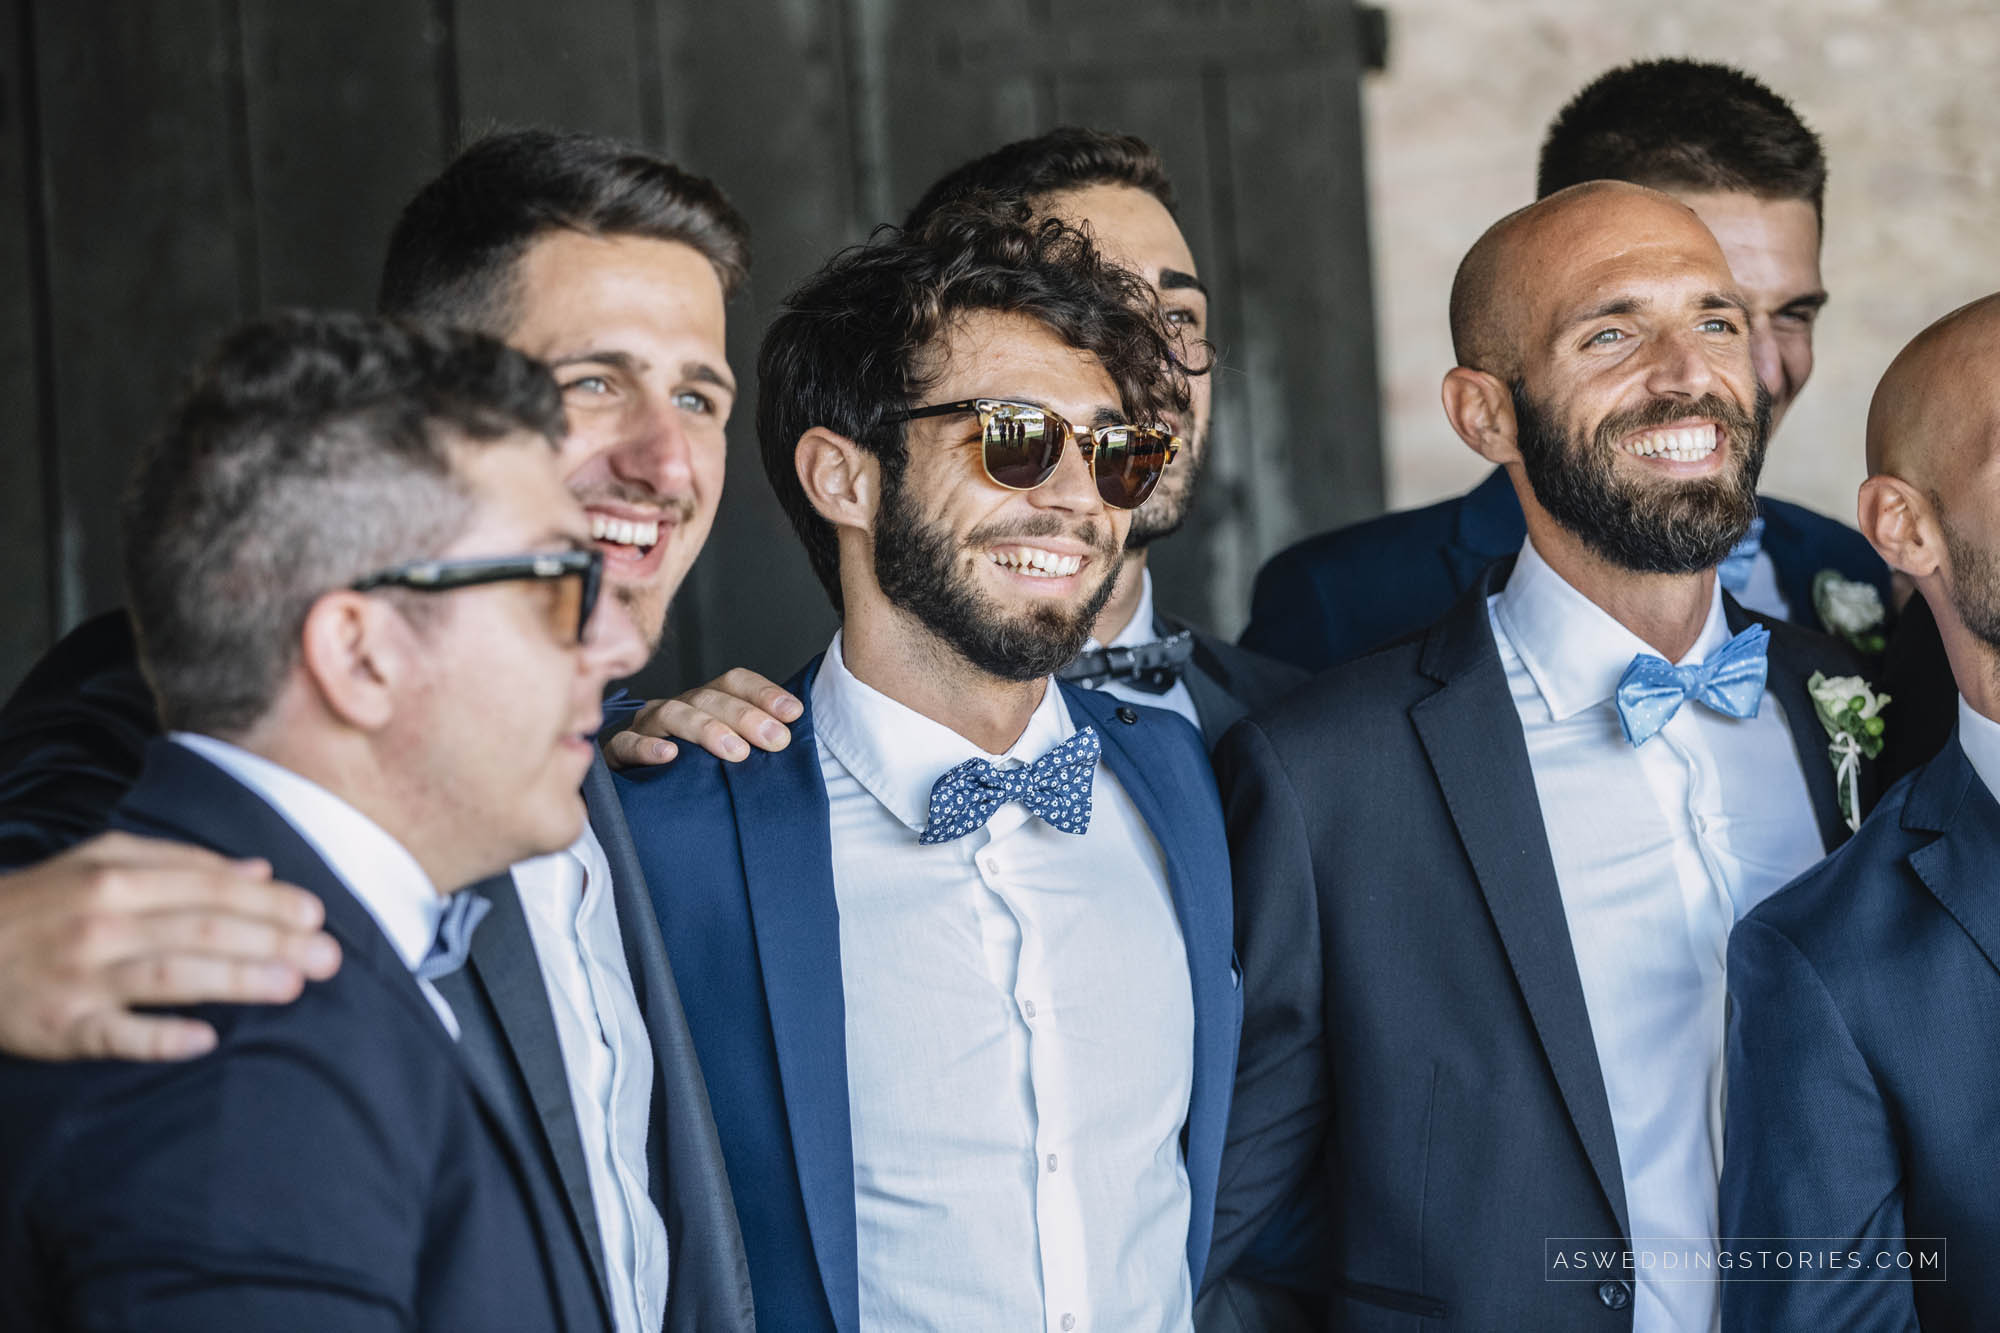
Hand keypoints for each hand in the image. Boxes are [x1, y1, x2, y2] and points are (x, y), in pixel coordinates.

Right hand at [0, 832, 340, 1060]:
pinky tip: (205, 1039)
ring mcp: (82, 976)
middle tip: (327, 956)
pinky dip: (159, 1036)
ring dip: (236, 979)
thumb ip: (183, 863)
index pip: (211, 888)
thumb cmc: (43, 904)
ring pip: (171, 975)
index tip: (316, 915)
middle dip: (272, 940)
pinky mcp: (60, 1027)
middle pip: (202, 929)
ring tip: (291, 984)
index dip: (268, 902)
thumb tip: (259, 871)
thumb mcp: (103, 862)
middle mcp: (104, 922)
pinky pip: (116, 1034)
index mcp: (119, 876)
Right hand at [603, 668, 801, 768]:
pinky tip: (670, 755)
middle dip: (746, 716)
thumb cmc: (697, 780)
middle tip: (776, 740)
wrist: (648, 808)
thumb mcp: (731, 758)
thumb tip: (796, 737)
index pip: (734, 682)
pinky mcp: (618, 754)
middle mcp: (676, 708)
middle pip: (708, 697)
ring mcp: (645, 728)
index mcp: (705, 703)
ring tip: (736, 752)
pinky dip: (648, 747)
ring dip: (707, 729)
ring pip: (672, 714)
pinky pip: (627, 745)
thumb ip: (757, 744)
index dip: (764, 693)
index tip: (794, 714)